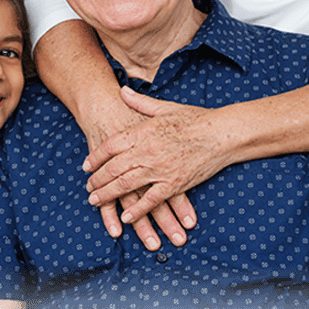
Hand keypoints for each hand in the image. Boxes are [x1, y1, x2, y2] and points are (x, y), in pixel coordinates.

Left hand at [79, 88, 195, 248]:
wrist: (222, 133)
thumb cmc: (195, 118)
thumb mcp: (165, 107)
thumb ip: (140, 102)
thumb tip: (122, 91)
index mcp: (143, 131)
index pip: (111, 146)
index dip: (96, 157)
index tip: (86, 165)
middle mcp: (147, 151)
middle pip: (113, 168)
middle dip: (97, 180)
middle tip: (88, 187)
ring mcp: (160, 169)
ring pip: (126, 185)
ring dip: (108, 194)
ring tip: (95, 200)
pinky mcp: (174, 184)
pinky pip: (151, 201)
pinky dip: (137, 210)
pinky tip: (125, 217)